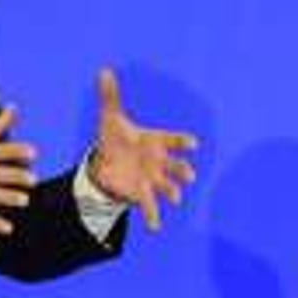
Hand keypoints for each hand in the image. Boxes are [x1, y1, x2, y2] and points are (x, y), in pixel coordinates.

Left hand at [88, 68, 197, 230]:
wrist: (107, 164)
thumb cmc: (115, 139)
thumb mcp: (110, 118)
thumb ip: (110, 96)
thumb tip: (104, 70)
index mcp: (154, 141)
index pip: (172, 140)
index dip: (182, 142)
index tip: (193, 144)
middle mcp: (158, 161)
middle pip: (175, 166)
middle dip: (182, 171)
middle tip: (189, 175)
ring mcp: (152, 179)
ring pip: (167, 186)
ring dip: (171, 192)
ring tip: (174, 197)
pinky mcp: (142, 194)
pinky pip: (150, 206)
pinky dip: (153, 216)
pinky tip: (155, 227)